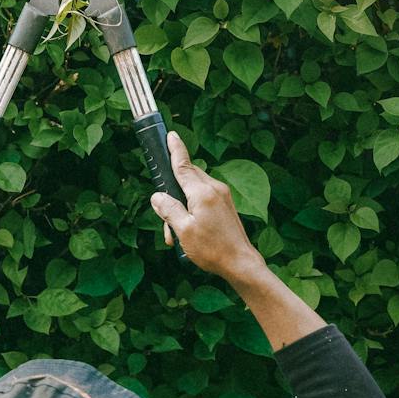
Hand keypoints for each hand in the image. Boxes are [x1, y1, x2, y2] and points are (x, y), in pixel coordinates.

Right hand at [150, 131, 266, 283]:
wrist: (240, 263)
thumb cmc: (212, 249)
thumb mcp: (183, 230)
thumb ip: (169, 209)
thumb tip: (158, 196)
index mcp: (202, 192)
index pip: (183, 165)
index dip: (175, 149)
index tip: (171, 134)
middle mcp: (214, 188)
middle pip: (186, 176)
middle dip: (171, 190)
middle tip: (164, 218)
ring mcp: (222, 195)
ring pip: (193, 188)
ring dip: (181, 204)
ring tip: (176, 233)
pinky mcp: (225, 204)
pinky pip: (203, 197)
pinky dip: (192, 208)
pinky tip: (188, 230)